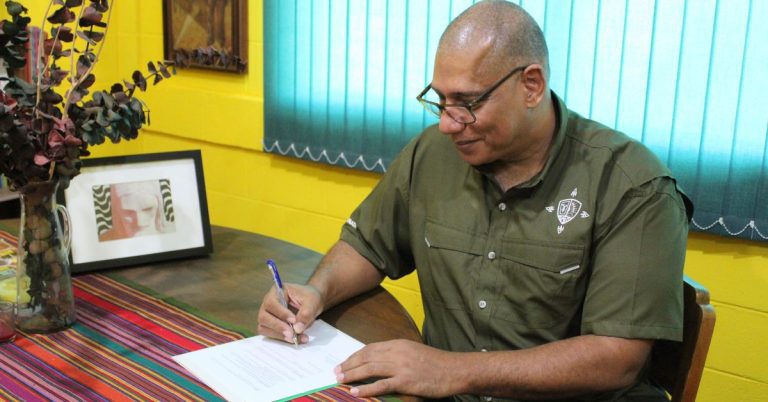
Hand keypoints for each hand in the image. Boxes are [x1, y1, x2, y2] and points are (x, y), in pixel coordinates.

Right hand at [257, 283, 322, 343]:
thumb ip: (306, 313)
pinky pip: (270, 335)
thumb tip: (297, 329)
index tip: (294, 320)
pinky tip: (295, 339)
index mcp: (276, 292)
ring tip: (296, 338)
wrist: (311, 304)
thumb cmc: (310, 298)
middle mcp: (268, 304)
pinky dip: (282, 339)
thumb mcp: (312, 301)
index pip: (271, 303)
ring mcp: (267, 316)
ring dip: (279, 335)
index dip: (281, 313)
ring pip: (264, 328)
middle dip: (278, 327)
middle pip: (264, 317)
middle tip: (292, 334)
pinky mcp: (270, 327)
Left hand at [335, 339, 458, 397]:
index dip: (355, 356)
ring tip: (340, 380)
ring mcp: (401, 366)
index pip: (370, 348)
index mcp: (398, 344)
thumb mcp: (413, 352)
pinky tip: (355, 391)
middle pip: (366, 356)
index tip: (344, 362)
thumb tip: (379, 362)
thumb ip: (397, 355)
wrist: (455, 370)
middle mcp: (397, 352)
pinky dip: (366, 388)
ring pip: (370, 368)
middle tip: (336, 372)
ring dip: (352, 374)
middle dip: (349, 364)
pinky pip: (381, 384)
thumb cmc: (436, 364)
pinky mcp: (406, 381)